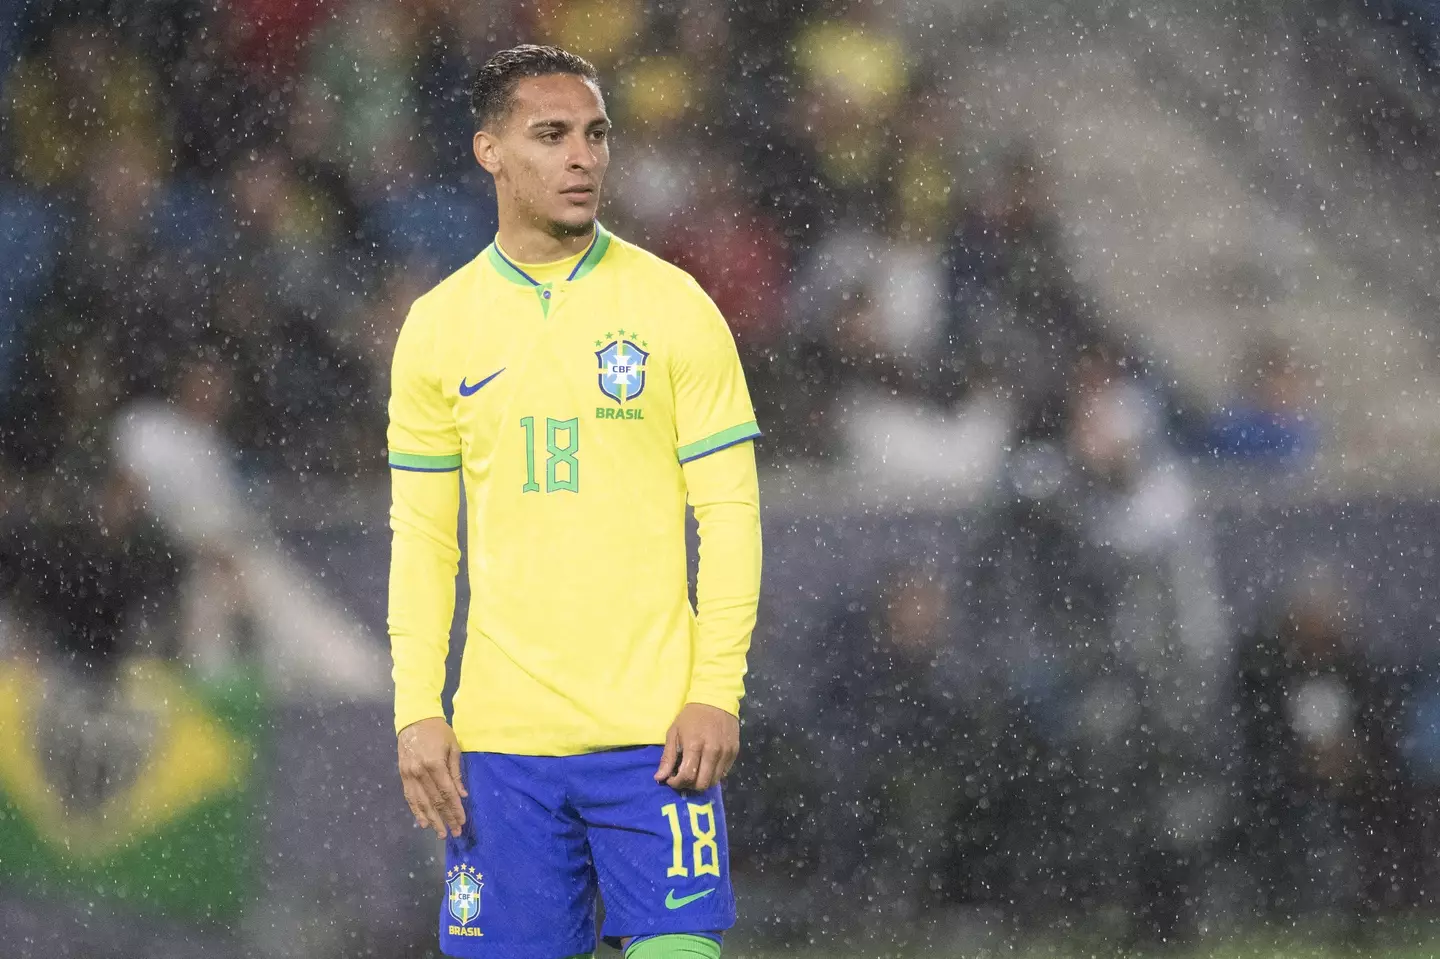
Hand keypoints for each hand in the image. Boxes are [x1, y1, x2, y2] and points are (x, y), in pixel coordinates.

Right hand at [398, 717, 467, 839]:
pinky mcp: (403, 775)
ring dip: (431, 819)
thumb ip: (456, 772)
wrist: (414, 719)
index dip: (455, 809)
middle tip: (454, 833)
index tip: (462, 821)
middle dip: (446, 818)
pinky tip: (423, 822)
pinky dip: (416, 811)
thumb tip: (462, 795)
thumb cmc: (438, 731)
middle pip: (435, 801)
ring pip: (421, 803)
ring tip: (440, 833)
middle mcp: (420, 772)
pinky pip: (410, 797)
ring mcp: (409, 775)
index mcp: (434, 764)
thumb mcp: (453, 747)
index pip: (447, 793)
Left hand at [654, 702, 738, 791]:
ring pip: (714, 781)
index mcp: (695, 746)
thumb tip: (659, 778)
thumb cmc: (691, 716)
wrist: (716, 699)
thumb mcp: (674, 732)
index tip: (671, 779)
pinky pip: (724, 773)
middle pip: (702, 784)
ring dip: (702, 782)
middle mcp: (712, 752)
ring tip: (694, 773)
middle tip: (683, 778)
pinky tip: (706, 766)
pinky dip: (713, 774)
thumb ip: (668, 756)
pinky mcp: (734, 752)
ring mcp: (725, 753)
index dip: (676, 783)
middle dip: (689, 786)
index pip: (687, 776)